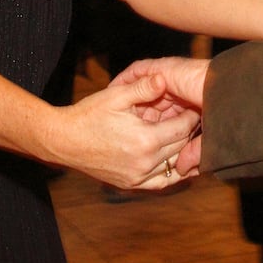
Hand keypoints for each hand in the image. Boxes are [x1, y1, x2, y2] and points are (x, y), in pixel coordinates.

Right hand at [56, 73, 201, 189]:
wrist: (63, 140)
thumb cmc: (89, 114)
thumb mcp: (116, 96)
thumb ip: (143, 88)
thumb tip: (164, 78)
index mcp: (145, 139)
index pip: (182, 128)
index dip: (192, 115)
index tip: (197, 105)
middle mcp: (145, 162)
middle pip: (181, 146)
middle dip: (190, 131)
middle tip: (198, 118)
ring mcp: (138, 176)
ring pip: (174, 165)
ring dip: (184, 151)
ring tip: (191, 137)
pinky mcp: (130, 184)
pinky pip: (160, 182)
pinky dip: (172, 173)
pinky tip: (180, 163)